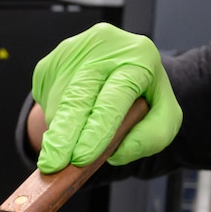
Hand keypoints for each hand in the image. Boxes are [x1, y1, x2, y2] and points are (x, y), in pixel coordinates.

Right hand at [31, 22, 181, 173]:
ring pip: (58, 101)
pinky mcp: (50, 61)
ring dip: (61, 131)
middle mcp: (104, 47)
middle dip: (64, 134)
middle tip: (53, 164)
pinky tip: (70, 118)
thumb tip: (118, 153)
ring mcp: (72, 50)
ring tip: (75, 140)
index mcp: (139, 57)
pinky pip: (45, 99)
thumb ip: (151, 137)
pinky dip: (54, 119)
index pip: (115, 95)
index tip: (82, 156)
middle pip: (77, 95)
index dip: (97, 127)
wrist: (125, 66)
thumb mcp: (166, 116)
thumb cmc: (144, 94)